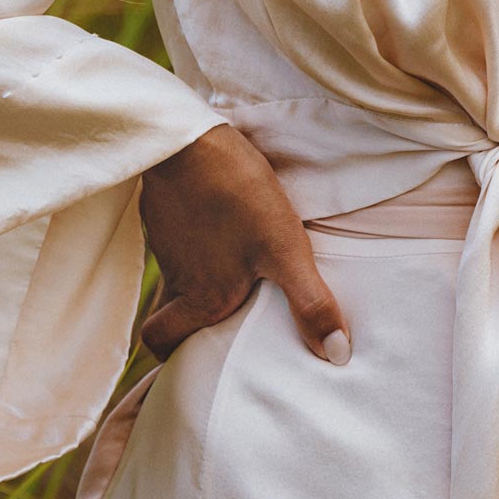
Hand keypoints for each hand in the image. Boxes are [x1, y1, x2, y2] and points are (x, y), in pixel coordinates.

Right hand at [137, 123, 352, 367]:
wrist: (193, 140)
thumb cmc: (238, 197)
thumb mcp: (285, 251)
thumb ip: (310, 303)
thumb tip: (336, 355)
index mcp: (201, 298)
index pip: (162, 342)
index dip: (170, 354)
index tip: (188, 357)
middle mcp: (177, 276)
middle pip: (168, 311)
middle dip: (184, 318)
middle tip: (216, 314)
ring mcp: (166, 240)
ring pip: (176, 273)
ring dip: (197, 275)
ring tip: (231, 263)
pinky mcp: (165, 209)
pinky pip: (176, 236)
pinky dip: (194, 238)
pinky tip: (221, 222)